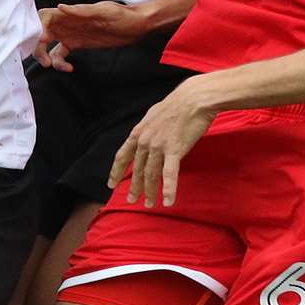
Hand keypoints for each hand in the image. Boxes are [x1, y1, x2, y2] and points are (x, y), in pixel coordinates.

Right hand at [33, 0, 154, 70]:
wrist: (135, 26)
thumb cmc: (121, 15)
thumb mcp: (103, 11)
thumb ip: (81, 11)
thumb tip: (61, 8)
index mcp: (70, 13)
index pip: (44, 17)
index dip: (37, 28)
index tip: (41, 41)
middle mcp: (67, 23)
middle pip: (41, 33)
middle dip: (37, 46)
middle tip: (45, 61)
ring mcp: (70, 35)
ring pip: (48, 46)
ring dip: (45, 56)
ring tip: (53, 66)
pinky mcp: (77, 45)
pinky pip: (60, 54)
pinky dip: (60, 63)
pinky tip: (69, 68)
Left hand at [108, 77, 216, 207]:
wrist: (193, 99)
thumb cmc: (177, 105)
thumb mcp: (154, 115)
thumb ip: (148, 129)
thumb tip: (146, 135)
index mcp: (139, 132)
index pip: (122, 156)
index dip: (116, 171)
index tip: (111, 184)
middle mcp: (145, 141)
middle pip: (137, 169)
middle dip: (134, 187)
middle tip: (132, 200)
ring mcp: (159, 147)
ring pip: (151, 175)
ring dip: (150, 192)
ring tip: (150, 204)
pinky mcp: (175, 151)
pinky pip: (169, 175)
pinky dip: (168, 190)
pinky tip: (167, 202)